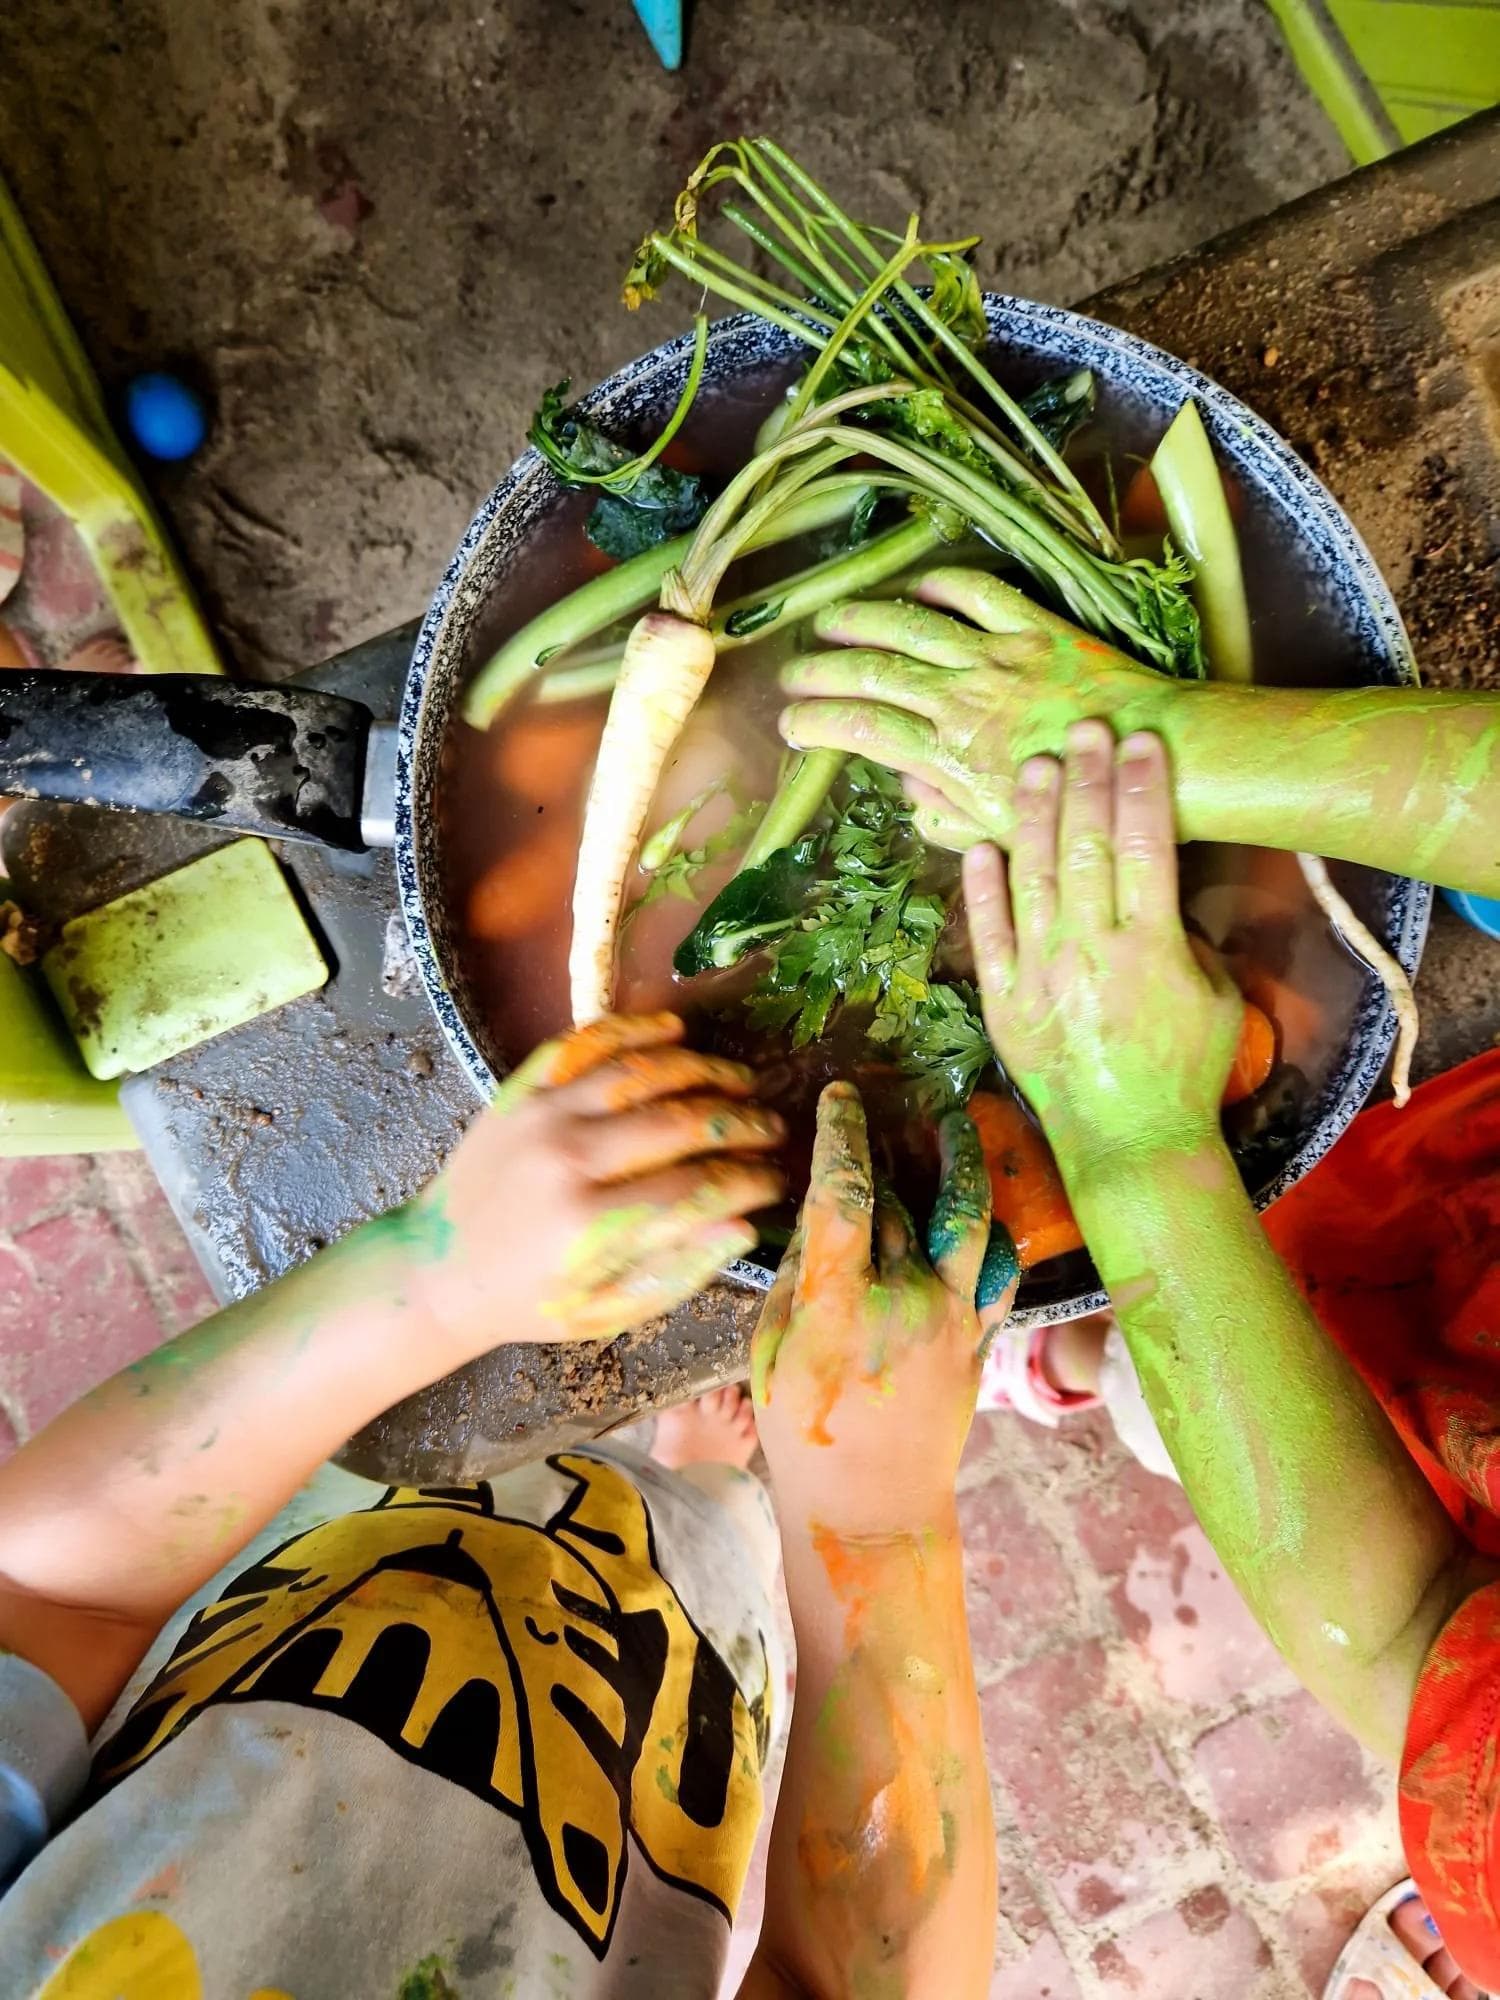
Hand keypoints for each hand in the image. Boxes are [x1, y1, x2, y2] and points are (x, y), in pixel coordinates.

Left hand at [395, 1012, 784, 1358]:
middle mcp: (565, 1162)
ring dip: (702, 1070)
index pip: (694, 1189)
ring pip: (640, 1073)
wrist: (437, 1271)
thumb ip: (675, 1270)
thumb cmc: (529, 1300)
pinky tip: (675, 1033)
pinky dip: (633, 1031)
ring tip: (740, 1081)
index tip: (775, 1179)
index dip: (747, 1180)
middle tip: (771, 1128)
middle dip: (739, 1124)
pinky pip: (584, 1045)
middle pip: (677, 1123)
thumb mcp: (605, 1310)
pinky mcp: (520, 1091)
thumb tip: (743, 1225)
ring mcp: (540, 1117)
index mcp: (587, 1226)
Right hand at [750, 1081, 1016, 1538]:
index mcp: (840, 1305)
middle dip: (889, 1146)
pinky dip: (991, 1230)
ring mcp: (952, 1318)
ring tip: (957, 1123)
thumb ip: (796, 1279)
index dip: (842, 1137)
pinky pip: (998, 1270)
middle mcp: (904, 1301)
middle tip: (884, 1106)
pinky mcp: (981, 1338)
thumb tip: (816, 1216)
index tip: (842, 1099)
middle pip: (899, 1201)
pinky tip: (982, 1203)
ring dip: (963, 1164)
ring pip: (966, 1220)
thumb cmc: (805, 1434)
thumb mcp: (769, 1353)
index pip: (844, 1196)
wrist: (873, 1506)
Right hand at [777, 567, 1175, 847]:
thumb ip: (944, 815)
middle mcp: (961, 697)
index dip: (813, 724)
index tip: (790, 726)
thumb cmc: (1080, 809)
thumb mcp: (1001, 833)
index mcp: (948, 754)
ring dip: (860, 619)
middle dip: (820, 670)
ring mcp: (996, 655)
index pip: (857, 730)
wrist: (1156, 758)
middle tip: (792, 673)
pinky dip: (940, 584)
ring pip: (909, 624)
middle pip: (869, 671)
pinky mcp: (1035, 627)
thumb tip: (909, 787)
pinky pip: (977, 592)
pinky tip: (915, 587)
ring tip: (828, 621)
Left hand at [963, 724, 1240, 1173]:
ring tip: (1033, 763)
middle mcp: (1089, 952)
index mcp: (1150, 949)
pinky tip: (979, 844)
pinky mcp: (1002, 1001)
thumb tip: (1160, 890)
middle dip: (1085, 780)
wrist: (1130, 1141)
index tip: (1140, 741)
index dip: (1142, 787)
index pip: (1145, 847)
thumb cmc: (1185, 1072)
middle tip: (1083, 728)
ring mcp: (1039, 975)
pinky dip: (981, 887)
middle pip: (1084, 848)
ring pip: (1030, 878)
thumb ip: (1187, 937)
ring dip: (1031, 815)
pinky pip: (986, 934)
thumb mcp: (1216, 997)